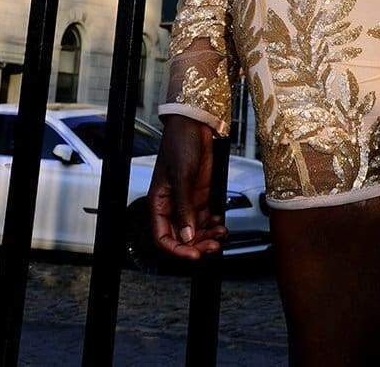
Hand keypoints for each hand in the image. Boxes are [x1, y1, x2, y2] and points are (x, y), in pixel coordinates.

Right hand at [148, 115, 227, 262]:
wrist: (195, 124)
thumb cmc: (180, 144)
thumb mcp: (182, 176)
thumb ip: (184, 208)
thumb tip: (187, 236)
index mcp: (159, 203)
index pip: (163, 237)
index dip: (177, 250)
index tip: (194, 255)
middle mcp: (172, 206)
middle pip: (181, 238)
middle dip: (197, 245)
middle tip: (213, 246)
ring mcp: (187, 202)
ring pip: (195, 231)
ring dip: (208, 236)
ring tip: (221, 235)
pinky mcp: (200, 196)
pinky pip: (205, 219)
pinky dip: (213, 225)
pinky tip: (221, 224)